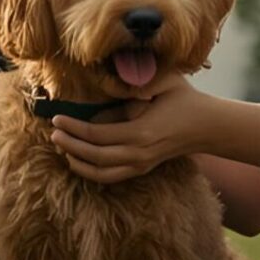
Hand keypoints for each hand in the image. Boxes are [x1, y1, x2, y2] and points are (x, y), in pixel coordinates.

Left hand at [51, 76, 215, 184]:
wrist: (207, 126)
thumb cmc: (184, 98)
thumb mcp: (164, 82)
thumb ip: (137, 84)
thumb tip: (109, 87)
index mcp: (141, 133)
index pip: (97, 135)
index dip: (74, 128)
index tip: (57, 118)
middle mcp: (138, 154)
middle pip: (93, 157)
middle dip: (69, 145)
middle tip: (53, 132)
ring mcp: (140, 164)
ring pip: (100, 173)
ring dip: (77, 162)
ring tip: (62, 147)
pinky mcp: (142, 168)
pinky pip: (110, 177)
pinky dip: (91, 172)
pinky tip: (77, 160)